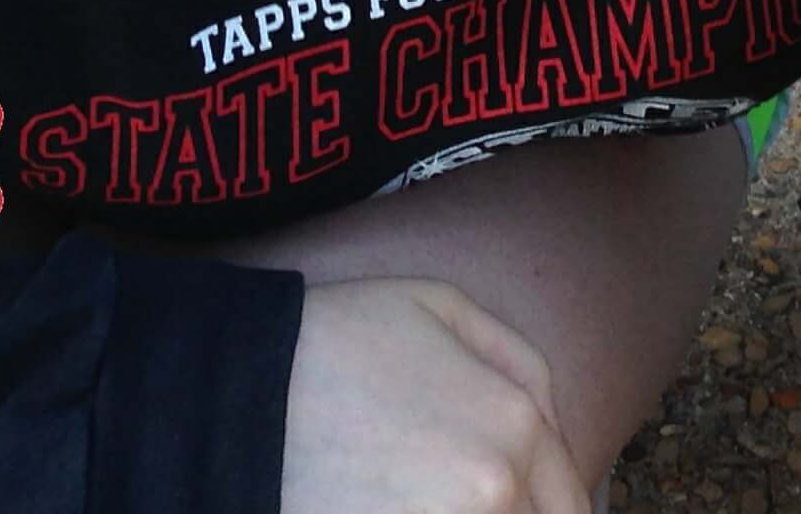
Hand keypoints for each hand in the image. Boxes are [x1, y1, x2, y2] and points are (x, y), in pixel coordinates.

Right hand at [279, 275, 589, 513]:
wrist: (231, 394)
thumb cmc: (333, 339)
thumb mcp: (439, 307)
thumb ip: (518, 365)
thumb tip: (553, 427)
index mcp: (512, 427)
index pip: (569, 498)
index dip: (555, 505)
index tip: (535, 502)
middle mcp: (490, 490)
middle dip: (512, 509)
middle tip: (455, 488)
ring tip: (421, 496)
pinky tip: (382, 506)